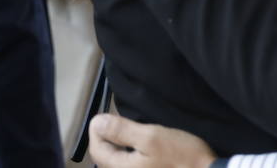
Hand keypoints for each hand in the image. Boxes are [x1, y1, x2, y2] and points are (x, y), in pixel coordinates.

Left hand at [88, 113, 217, 167]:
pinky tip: (140, 147)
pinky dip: (129, 154)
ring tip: (129, 132)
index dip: (97, 130)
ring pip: (117, 162)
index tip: (105, 115)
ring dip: (118, 146)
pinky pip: (129, 166)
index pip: (96, 149)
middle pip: (105, 158)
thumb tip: (96, 122)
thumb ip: (121, 131)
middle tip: (118, 121)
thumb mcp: (151, 137)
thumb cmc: (180, 156)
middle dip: (107, 138)